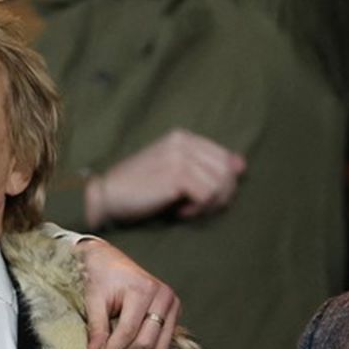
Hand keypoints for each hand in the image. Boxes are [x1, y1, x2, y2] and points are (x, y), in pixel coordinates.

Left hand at [75, 238, 179, 348]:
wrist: (109, 260)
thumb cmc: (100, 276)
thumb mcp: (93, 300)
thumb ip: (96, 327)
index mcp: (143, 289)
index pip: (129, 331)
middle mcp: (163, 296)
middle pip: (147, 342)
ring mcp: (172, 304)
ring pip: (159, 347)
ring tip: (119, 342)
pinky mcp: (175, 311)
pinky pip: (164, 342)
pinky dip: (147, 345)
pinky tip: (131, 337)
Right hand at [87, 129, 245, 227]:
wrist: (106, 196)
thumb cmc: (138, 188)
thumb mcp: (173, 171)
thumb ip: (205, 165)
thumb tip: (242, 164)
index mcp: (183, 137)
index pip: (224, 157)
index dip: (224, 183)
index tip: (207, 199)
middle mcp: (183, 142)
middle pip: (226, 170)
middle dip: (221, 195)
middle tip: (201, 208)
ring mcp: (180, 156)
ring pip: (220, 183)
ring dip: (209, 204)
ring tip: (189, 210)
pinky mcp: (176, 175)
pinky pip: (207, 194)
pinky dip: (199, 209)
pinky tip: (182, 212)